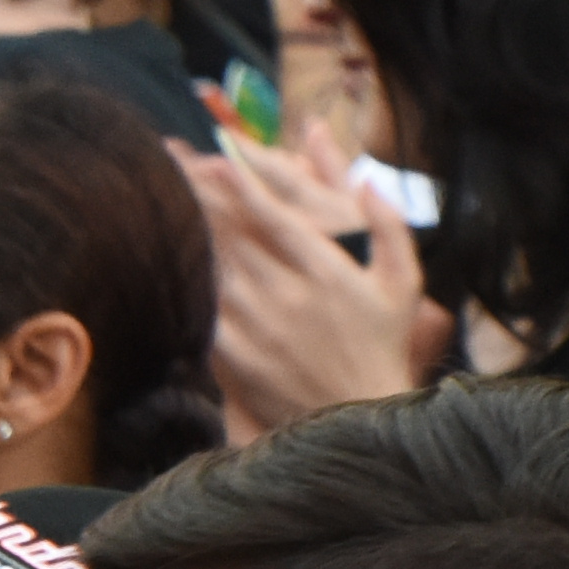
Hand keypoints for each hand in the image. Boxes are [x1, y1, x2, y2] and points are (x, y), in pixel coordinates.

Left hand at [181, 131, 438, 431]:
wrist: (357, 416)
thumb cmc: (383, 344)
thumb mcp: (403, 284)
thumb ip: (389, 228)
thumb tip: (368, 183)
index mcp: (329, 272)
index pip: (277, 216)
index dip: (246, 181)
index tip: (221, 152)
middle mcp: (290, 294)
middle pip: (233, 233)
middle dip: (202, 193)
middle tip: (173, 162)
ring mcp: (259, 326)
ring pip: (212, 265)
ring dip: (188, 230)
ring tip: (164, 200)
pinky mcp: (236, 354)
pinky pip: (203, 308)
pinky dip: (188, 280)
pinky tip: (170, 258)